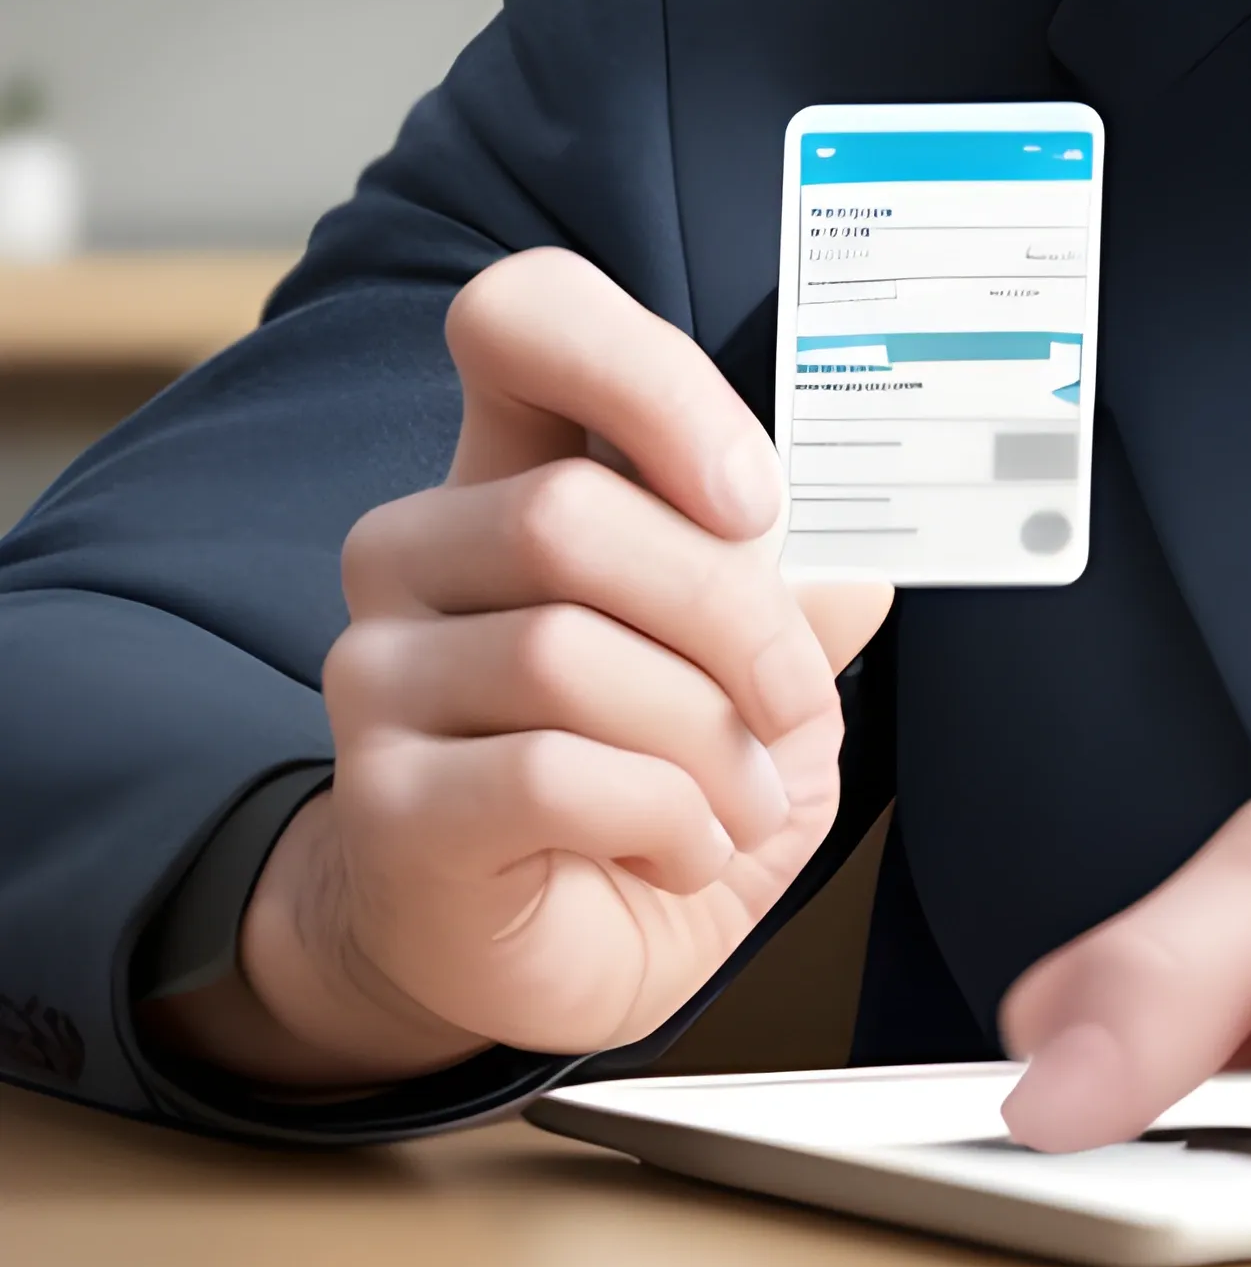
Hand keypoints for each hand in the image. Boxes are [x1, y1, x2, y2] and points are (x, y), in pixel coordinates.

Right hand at [154, 249, 889, 1086]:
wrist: (535, 947)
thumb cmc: (644, 784)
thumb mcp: (750, 679)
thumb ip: (790, 600)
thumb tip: (854, 567)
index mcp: (510, 473)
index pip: (519, 318)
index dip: (644, 378)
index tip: (755, 498)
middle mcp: (418, 549)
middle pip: (571, 514)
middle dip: (734, 618)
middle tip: (792, 703)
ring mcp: (380, 673)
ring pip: (566, 654)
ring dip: (710, 742)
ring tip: (746, 799)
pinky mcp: (385, 803)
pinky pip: (552, 774)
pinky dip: (665, 819)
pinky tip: (682, 849)